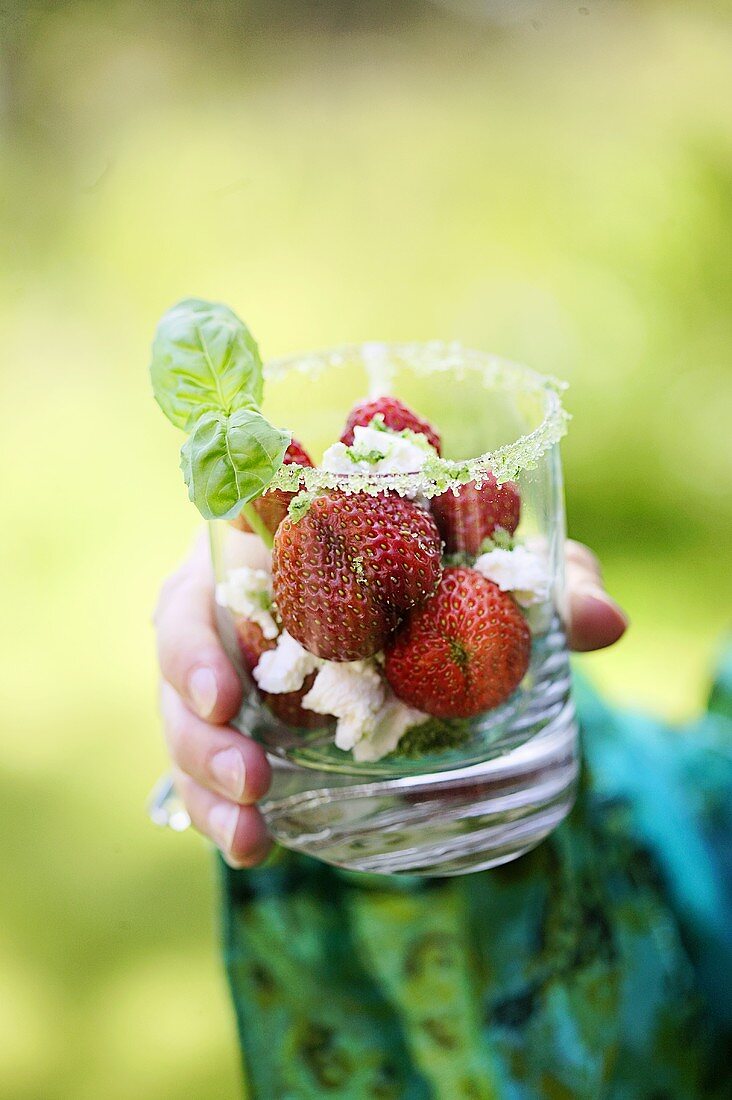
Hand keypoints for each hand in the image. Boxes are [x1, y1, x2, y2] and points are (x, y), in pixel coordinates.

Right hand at [154, 536, 626, 867]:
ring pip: (187, 726)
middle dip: (197, 729)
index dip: (194, 638)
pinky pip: (214, 769)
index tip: (224, 693)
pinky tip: (254, 849)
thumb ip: (547, 582)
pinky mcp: (251, 726)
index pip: (199, 582)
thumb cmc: (446, 562)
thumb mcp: (495, 570)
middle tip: (249, 779)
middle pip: (182, 666)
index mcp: (267, 548)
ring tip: (250, 838)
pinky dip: (224, 812)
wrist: (430, 602)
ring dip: (206, 783)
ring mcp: (238, 673)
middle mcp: (237, 609)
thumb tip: (605, 621)